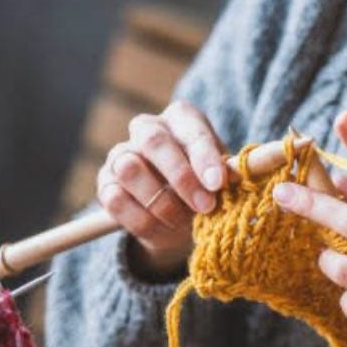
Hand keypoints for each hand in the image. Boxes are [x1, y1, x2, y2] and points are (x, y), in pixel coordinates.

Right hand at [98, 100, 226, 274]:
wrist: (178, 221)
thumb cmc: (206, 190)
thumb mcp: (222, 182)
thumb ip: (228, 175)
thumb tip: (240, 175)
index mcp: (181, 119)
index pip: (189, 128)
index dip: (203, 155)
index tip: (218, 183)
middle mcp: (146, 129)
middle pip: (154, 141)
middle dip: (181, 177)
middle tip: (205, 206)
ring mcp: (121, 155)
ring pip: (130, 169)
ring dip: (161, 202)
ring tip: (183, 221)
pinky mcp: (105, 183)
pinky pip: (115, 198)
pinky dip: (141, 218)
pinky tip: (161, 227)